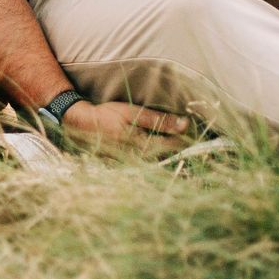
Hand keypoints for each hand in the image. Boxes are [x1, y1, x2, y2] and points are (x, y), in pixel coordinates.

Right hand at [59, 99, 191, 152]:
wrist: (80, 127)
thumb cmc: (107, 116)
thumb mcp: (132, 113)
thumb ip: (159, 120)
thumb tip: (185, 124)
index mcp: (144, 146)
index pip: (176, 146)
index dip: (189, 139)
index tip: (198, 131)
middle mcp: (141, 160)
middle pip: (169, 157)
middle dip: (180, 146)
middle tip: (192, 137)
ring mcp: (132, 165)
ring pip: (159, 161)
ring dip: (169, 152)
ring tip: (176, 140)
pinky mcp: (125, 165)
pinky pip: (146, 163)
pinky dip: (155, 155)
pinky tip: (156, 147)